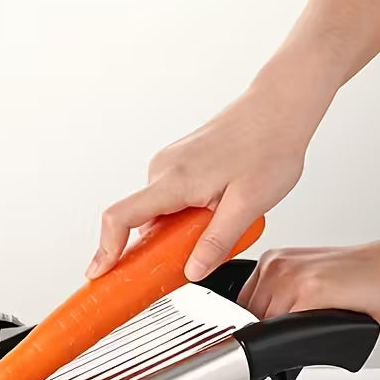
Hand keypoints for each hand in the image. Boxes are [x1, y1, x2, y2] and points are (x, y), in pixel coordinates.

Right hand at [87, 81, 322, 281]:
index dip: (105, 249)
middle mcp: (163, 170)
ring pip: (156, 214)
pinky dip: (181, 218)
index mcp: (174, 180)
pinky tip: (213, 214)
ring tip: (216, 227)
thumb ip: (216, 242)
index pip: (120, 217)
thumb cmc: (269, 144)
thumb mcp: (248, 204)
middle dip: (154, 250)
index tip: (99, 272)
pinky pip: (167, 201)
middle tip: (184, 264)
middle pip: (138, 222)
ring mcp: (169, 166)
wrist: (280, 106)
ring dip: (175, 233)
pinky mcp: (178, 165)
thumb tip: (192, 272)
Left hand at [237, 227, 379, 325]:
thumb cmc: (361, 278)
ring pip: (263, 328)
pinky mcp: (309, 291)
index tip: (263, 336)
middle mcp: (276, 266)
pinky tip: (319, 329)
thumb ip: (279, 300)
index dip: (249, 327)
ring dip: (283, 339)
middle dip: (265, 336)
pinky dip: (297, 339)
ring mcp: (290, 277)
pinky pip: (284, 330)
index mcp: (272, 262)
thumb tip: (258, 331)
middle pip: (247, 319)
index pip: (239, 306)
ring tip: (311, 329)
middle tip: (294, 335)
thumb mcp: (306, 283)